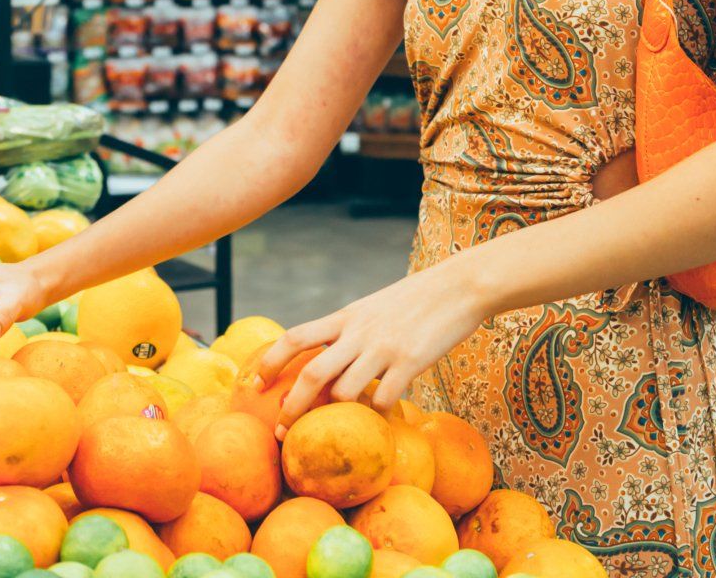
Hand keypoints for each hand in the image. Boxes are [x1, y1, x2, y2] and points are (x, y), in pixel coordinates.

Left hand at [253, 263, 485, 434]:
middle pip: (311, 373)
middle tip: (280, 430)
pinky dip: (378, 414)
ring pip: (344, 392)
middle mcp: (359, 332)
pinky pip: (384, 399)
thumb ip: (349, 330)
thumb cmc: (416, 299)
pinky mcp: (411, 361)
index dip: (269, 362)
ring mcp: (384, 348)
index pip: (295, 337)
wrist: (459, 285)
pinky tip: (382, 418)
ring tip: (338, 429)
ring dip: (337, 414)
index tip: (255, 385)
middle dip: (291, 406)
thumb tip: (328, 356)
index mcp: (346, 317)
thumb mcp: (372, 307)